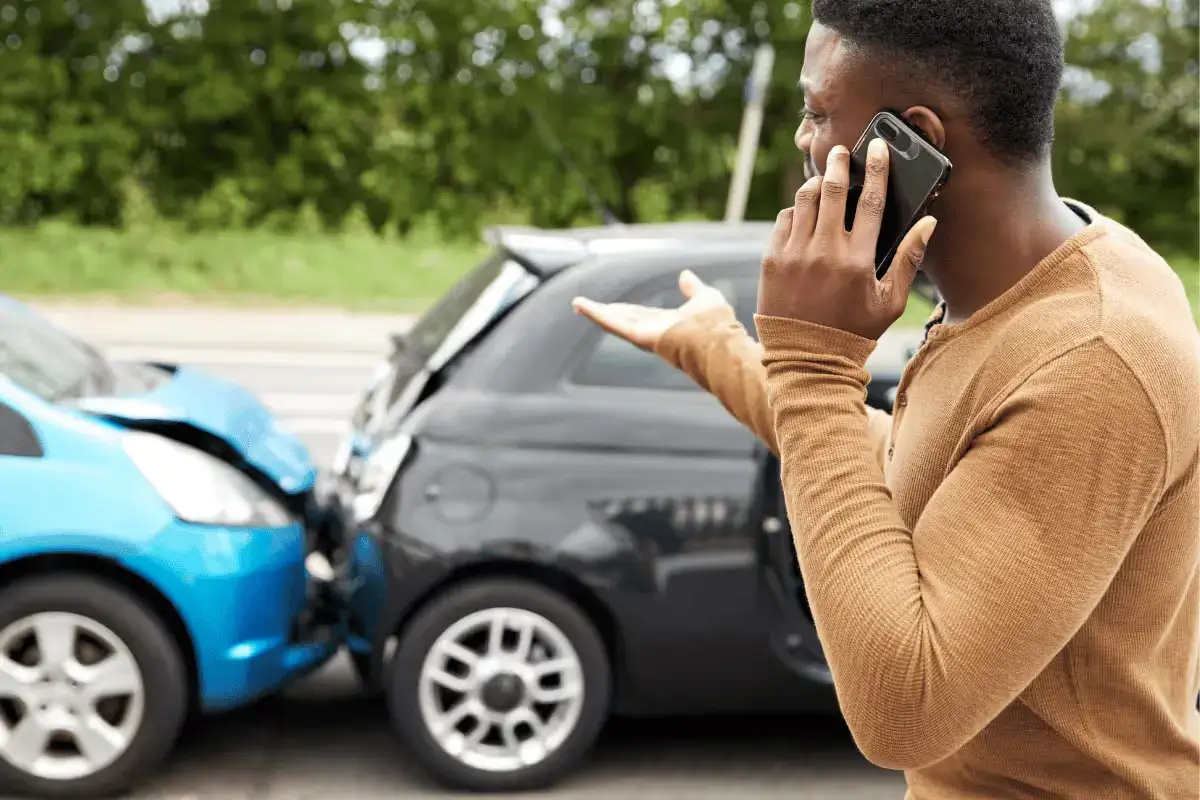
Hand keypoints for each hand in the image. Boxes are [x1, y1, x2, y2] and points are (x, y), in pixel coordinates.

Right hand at [572, 269, 730, 350]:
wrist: (718, 342)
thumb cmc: (717, 325)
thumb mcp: (705, 298)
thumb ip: (693, 288)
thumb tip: (685, 274)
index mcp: (669, 325)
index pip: (643, 316)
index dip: (628, 310)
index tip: (614, 306)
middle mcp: (654, 332)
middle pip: (625, 320)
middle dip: (607, 313)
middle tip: (587, 306)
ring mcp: (645, 336)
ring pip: (615, 322)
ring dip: (595, 313)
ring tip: (577, 304)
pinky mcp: (639, 336)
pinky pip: (613, 324)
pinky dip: (596, 314)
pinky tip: (581, 305)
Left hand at [758, 139, 937, 340]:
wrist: (806, 358)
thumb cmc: (853, 331)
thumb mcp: (889, 301)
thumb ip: (909, 258)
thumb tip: (928, 222)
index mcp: (857, 259)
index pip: (871, 201)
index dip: (876, 169)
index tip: (877, 148)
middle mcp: (824, 251)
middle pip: (833, 190)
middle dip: (838, 164)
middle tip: (840, 151)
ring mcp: (794, 254)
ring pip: (804, 200)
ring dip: (815, 183)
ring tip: (822, 178)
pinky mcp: (771, 260)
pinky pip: (784, 220)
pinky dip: (795, 210)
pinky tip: (804, 211)